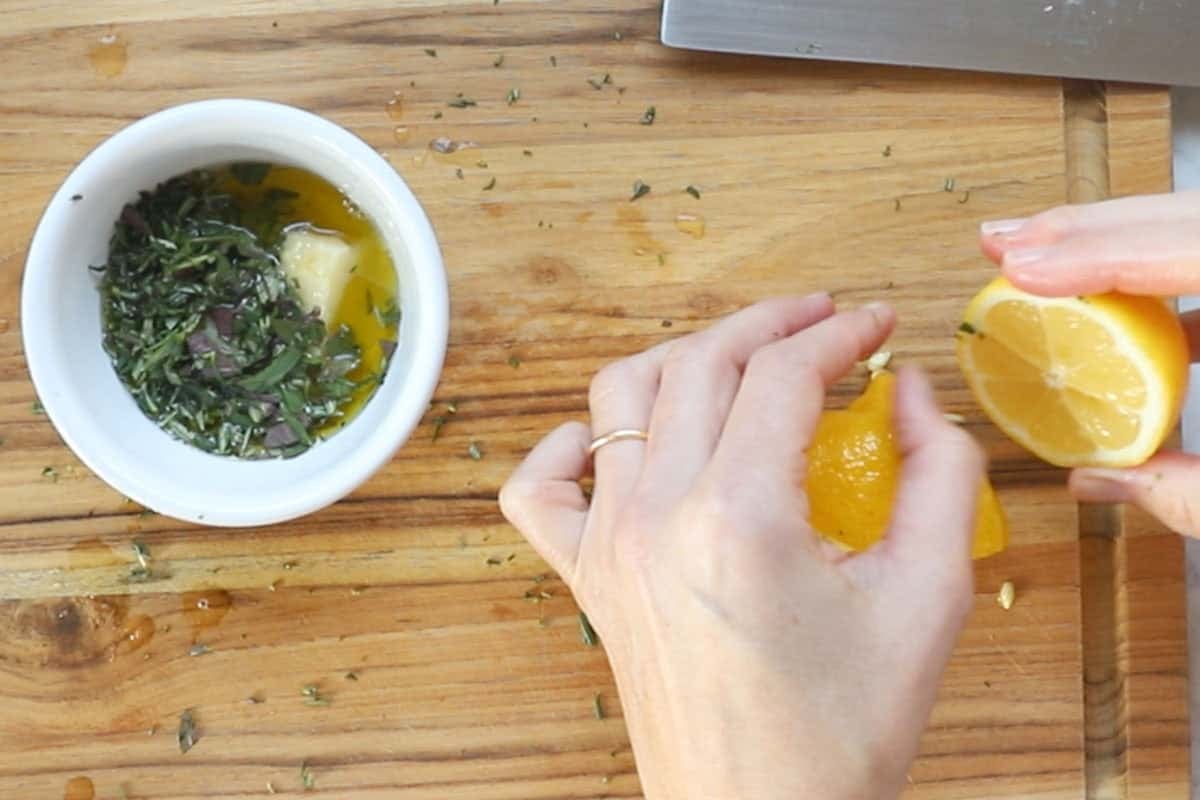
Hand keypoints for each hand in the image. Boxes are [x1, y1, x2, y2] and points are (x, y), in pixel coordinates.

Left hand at [500, 296, 984, 799]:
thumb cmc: (841, 732)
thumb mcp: (929, 600)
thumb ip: (939, 476)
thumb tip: (911, 394)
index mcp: (741, 516)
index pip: (783, 372)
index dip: (840, 333)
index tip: (876, 328)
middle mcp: (657, 515)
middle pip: (703, 361)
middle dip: (771, 322)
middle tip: (823, 320)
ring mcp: (609, 543)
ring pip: (620, 394)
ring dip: (684, 357)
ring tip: (740, 360)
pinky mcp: (587, 577)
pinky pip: (542, 486)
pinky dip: (573, 442)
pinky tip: (624, 438)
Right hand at [980, 193, 1199, 536]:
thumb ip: (1190, 493)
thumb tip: (1098, 480)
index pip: (1198, 248)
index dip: (1102, 254)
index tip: (1022, 269)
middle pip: (1186, 220)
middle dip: (1086, 229)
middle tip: (1004, 243)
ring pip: (1189, 232)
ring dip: (1107, 242)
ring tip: (1030, 257)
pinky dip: (1146, 276)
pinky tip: (1096, 294)